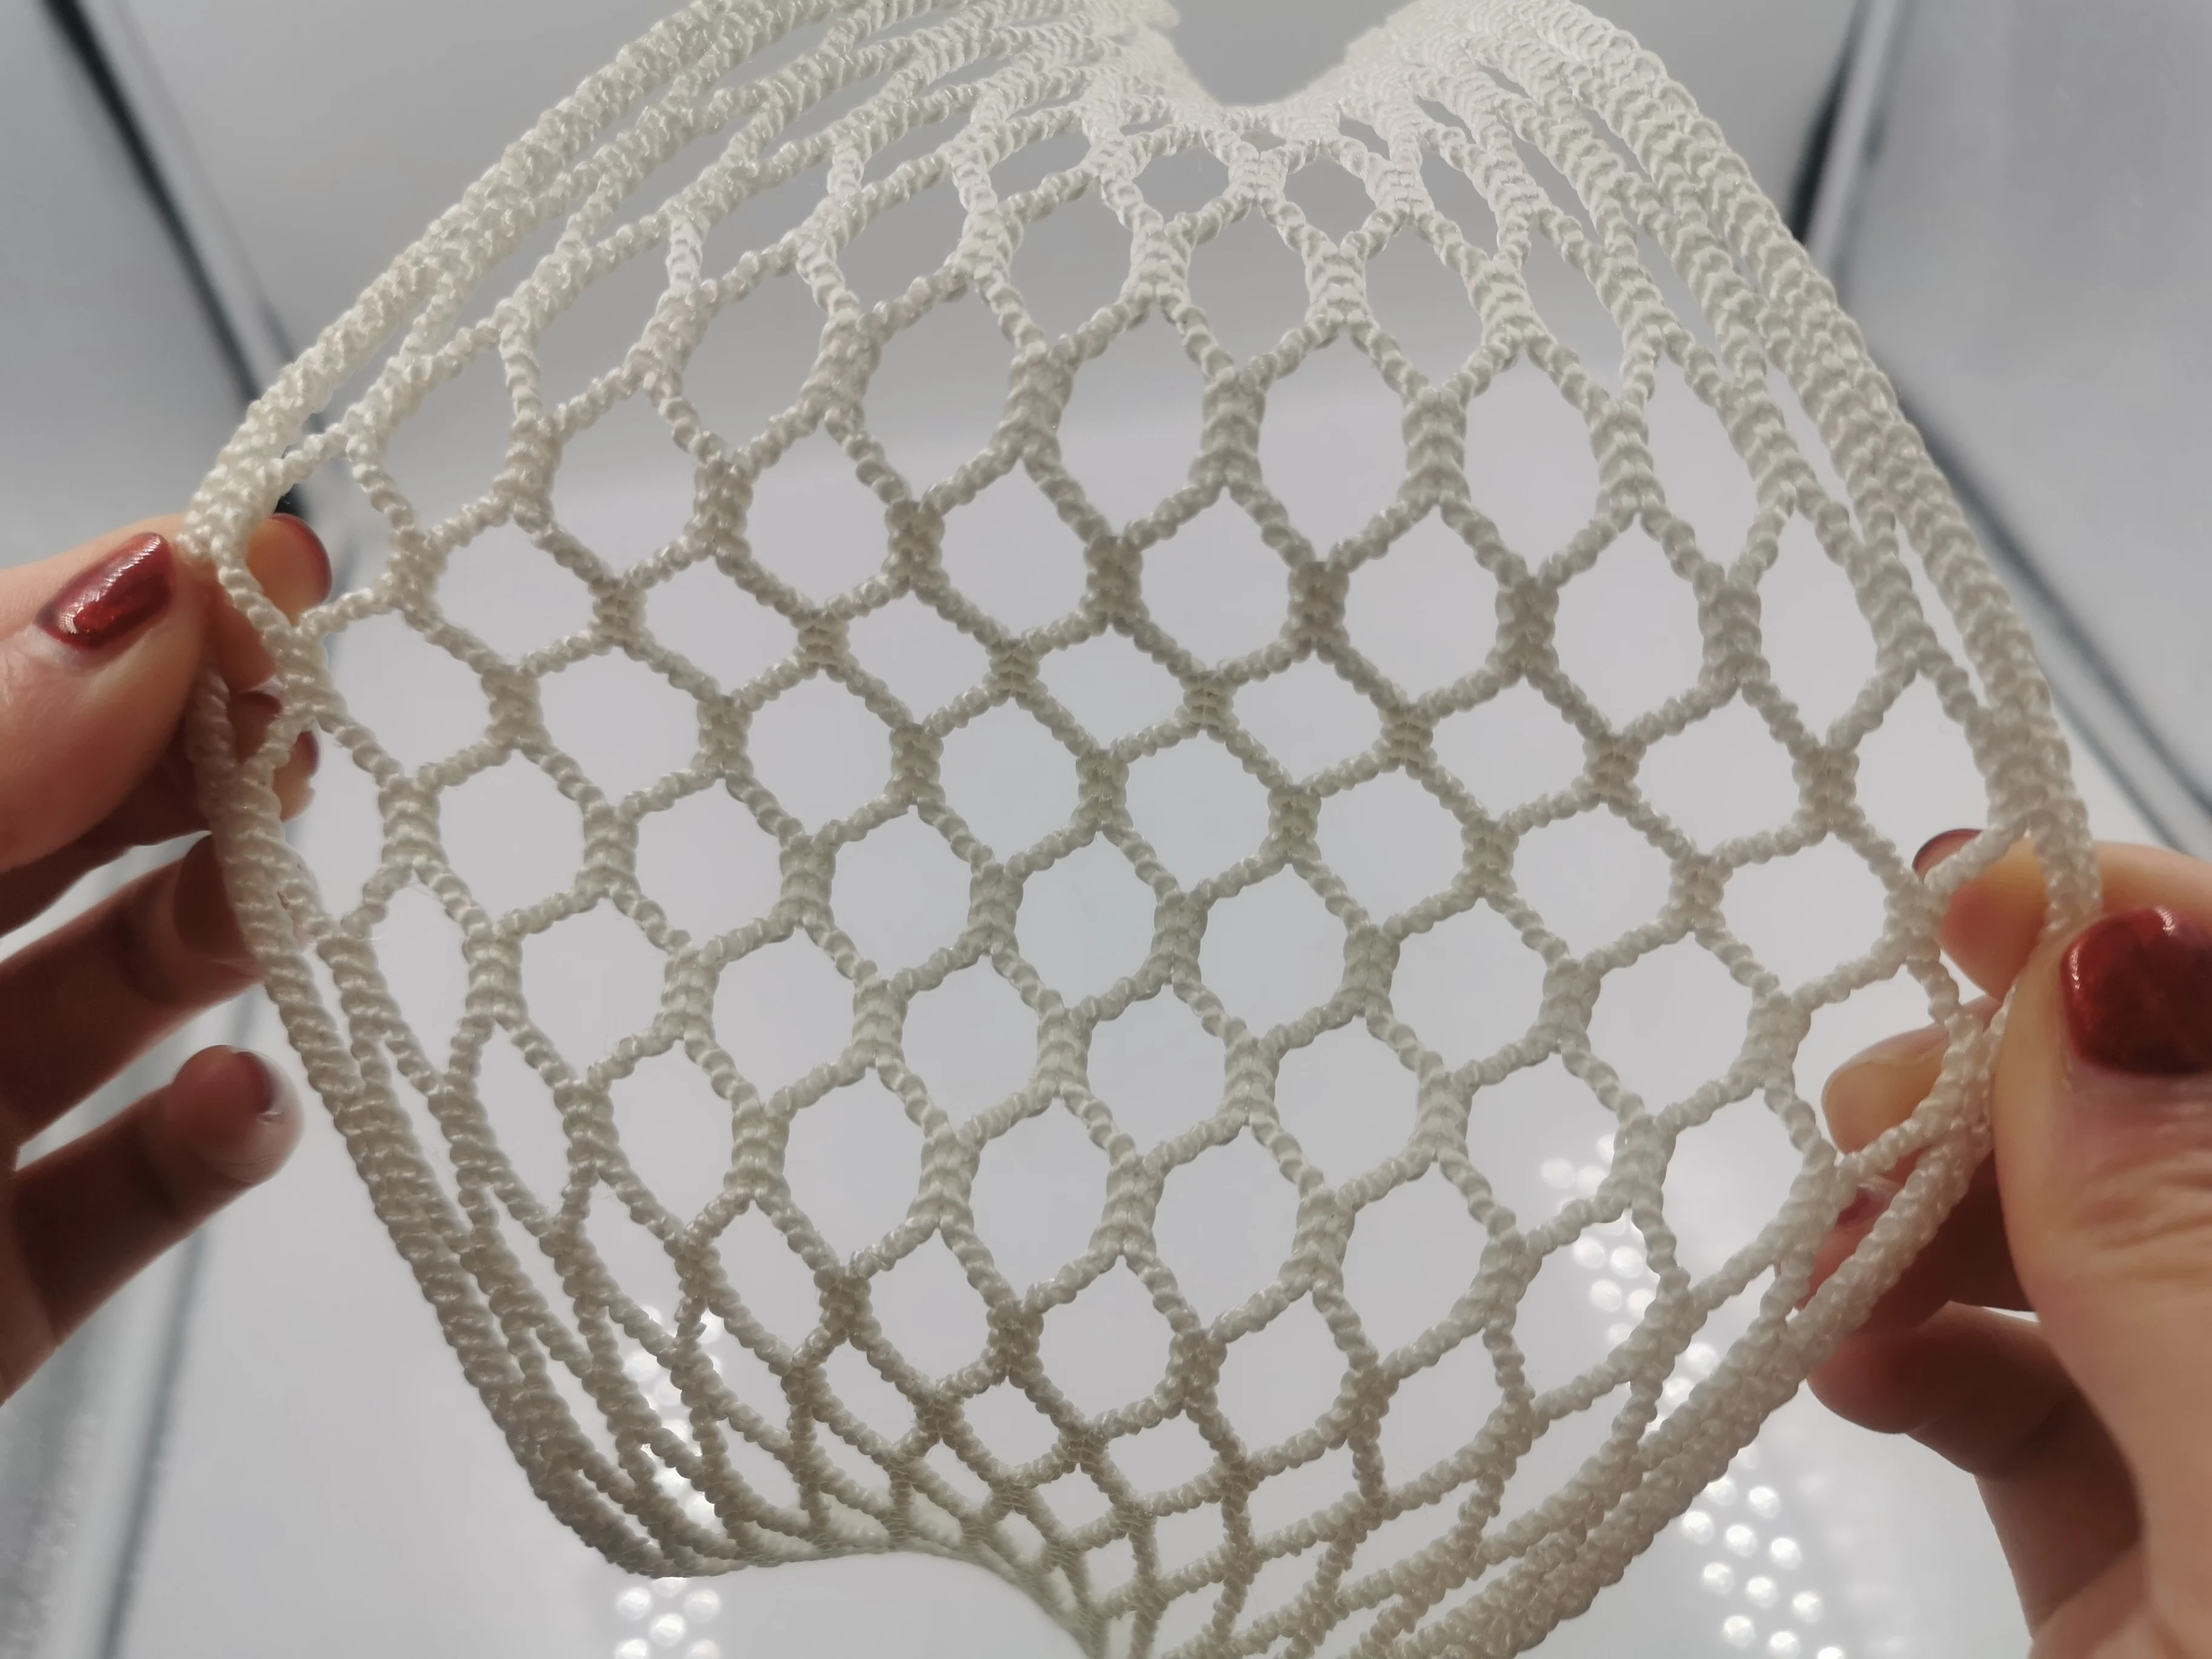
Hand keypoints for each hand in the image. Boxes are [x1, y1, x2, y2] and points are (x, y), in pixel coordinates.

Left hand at [0, 515, 328, 1400]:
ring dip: (219, 936)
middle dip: (184, 761)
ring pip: (102, 995)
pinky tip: (249, 1110)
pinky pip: (122, 1196)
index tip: (247, 562)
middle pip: (48, 823)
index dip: (94, 611)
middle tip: (297, 719)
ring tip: (275, 901)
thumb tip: (120, 610)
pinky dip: (213, 1149)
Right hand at [1810, 833, 2211, 1657]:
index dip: (2158, 933)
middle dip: (2007, 1082)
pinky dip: (1903, 1346)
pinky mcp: (2123, 1547)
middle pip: (2163, 1129)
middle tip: (1877, 1112)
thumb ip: (2186, 1254)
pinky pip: (2009, 1386)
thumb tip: (2106, 970)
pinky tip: (1848, 1359)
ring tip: (1836, 1250)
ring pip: (2075, 1243)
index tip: (1985, 893)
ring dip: (1926, 1212)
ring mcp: (2207, 1439)